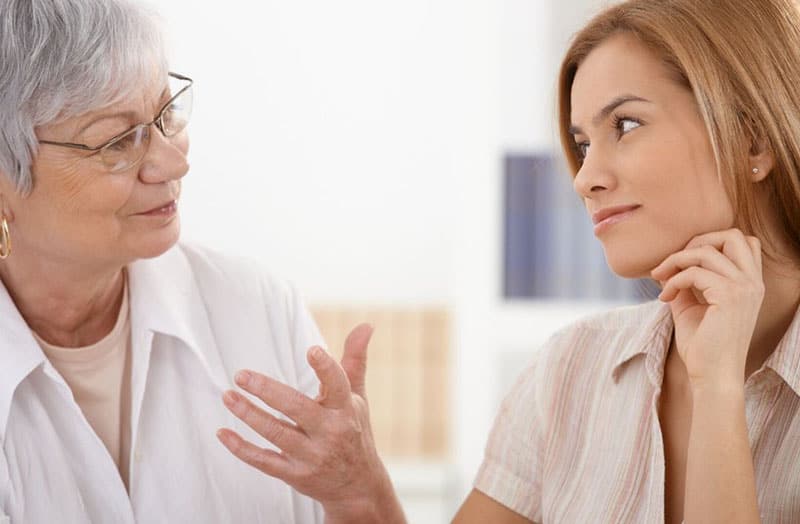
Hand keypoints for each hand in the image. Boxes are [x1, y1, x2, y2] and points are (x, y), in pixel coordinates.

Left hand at [216, 324, 404, 522]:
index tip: (312, 350)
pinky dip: (241, 448)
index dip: (326, 368)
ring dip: (248, 414)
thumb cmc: (354, 431)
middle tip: (241, 375)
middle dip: (267, 391)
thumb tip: (366, 324)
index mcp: (345, 409)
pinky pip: (264, 461)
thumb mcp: (357, 397)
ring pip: (275, 433)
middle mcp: (330, 433)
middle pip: (296, 408)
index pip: (337, 385)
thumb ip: (354, 360)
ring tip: (228, 395)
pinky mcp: (295, 475)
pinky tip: (223, 432)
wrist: (358, 486)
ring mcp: (311, 456)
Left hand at [650, 228, 764, 388]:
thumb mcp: (690, 308)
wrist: (712, 377)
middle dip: (696, 241)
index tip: (680, 264)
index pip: (741, 242)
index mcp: (750, 283)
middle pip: (732, 234)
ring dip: (676, 260)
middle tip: (673, 263)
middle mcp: (753, 282)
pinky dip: (674, 280)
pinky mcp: (730, 296)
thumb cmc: (703, 347)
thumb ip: (683, 285)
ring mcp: (745, 287)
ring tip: (660, 278)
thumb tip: (665, 267)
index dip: (707, 243)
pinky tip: (665, 298)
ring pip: (707, 250)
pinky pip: (694, 272)